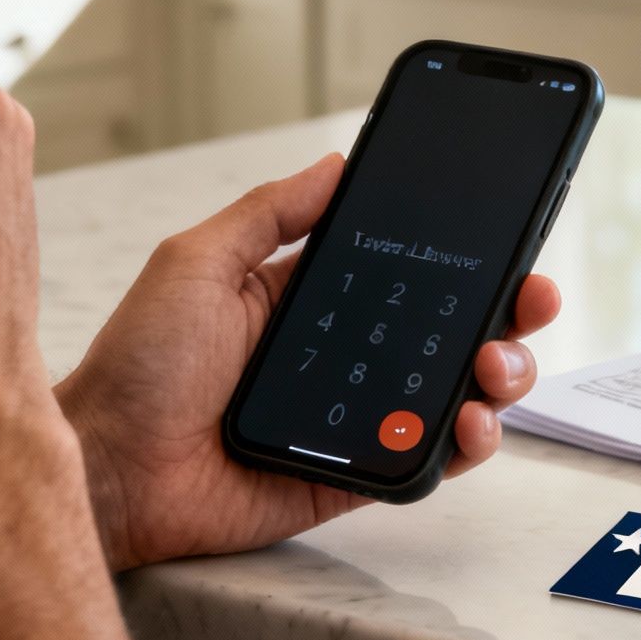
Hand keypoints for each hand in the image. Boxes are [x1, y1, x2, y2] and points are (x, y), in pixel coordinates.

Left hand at [55, 154, 561, 568]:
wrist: (110, 467)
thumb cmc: (136, 367)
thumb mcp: (197, 262)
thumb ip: (270, 213)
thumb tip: (336, 161)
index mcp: (310, 301)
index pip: (407, 274)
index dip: (463, 259)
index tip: (509, 238)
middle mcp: (343, 358)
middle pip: (450, 330)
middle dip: (507, 313)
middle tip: (530, 300)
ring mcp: (354, 420)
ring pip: (454, 395)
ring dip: (499, 377)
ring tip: (495, 367)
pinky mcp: (354, 477)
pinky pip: (427, 461)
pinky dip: (466, 444)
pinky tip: (473, 424)